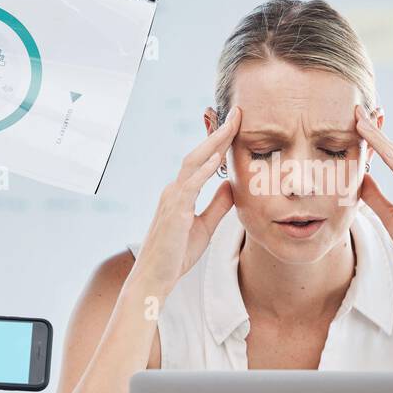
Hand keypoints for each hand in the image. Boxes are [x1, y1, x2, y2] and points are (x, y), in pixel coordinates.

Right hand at [130, 107, 239, 295]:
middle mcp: (174, 190)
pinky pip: (189, 186)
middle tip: (238, 114)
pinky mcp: (173, 212)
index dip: (219, 142)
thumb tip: (231, 186)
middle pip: (198, 154)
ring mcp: (171, 199)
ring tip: (232, 126)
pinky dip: (203, 171)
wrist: (154, 278)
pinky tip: (217, 158)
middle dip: (218, 133)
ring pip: (192, 163)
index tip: (236, 125)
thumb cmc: (176, 255)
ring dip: (213, 143)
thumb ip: (217, 205)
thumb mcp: (205, 226)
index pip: (202, 161)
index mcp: (181, 193)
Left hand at [354, 106, 392, 307]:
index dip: (376, 137)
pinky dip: (390, 158)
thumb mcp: (391, 218)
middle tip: (356, 109)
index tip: (358, 119)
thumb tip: (359, 178)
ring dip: (379, 139)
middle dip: (375, 130)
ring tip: (359, 122)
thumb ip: (376, 197)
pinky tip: (376, 146)